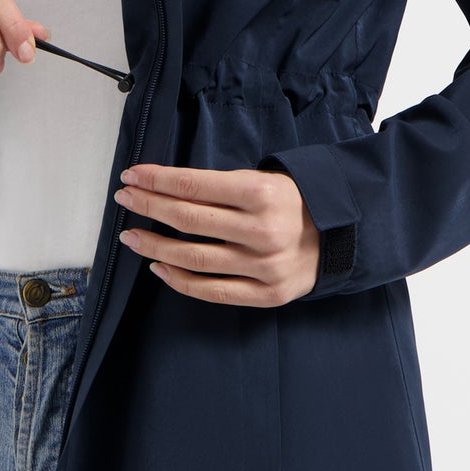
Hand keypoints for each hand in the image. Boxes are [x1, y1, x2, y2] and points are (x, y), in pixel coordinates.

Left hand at [113, 162, 320, 305]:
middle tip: (125, 198)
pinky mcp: (266, 295)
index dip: (157, 179)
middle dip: (149, 205)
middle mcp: (262, 231)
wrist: (344, 236)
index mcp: (261, 193)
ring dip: (154, 246)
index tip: (132, 175)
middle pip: (188, 219)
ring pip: (194, 258)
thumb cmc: (295, 202)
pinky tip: (159, 266)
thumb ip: (222, 188)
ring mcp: (263, 266)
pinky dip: (179, 280)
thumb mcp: (266, 180)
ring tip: (131, 236)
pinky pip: (212, 291)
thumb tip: (165, 188)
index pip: (194, 185)